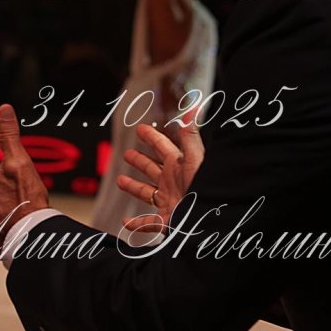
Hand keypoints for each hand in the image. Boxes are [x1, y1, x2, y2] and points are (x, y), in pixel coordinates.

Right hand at [115, 107, 203, 234]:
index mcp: (179, 166)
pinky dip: (136, 224)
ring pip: (147, 194)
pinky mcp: (168, 222)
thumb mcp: (196, 159)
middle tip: (127, 154)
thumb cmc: (205, 190)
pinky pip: (148, 223)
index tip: (140, 128)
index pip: (162, 147)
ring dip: (134, 188)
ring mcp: (171, 202)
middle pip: (152, 169)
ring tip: (121, 181)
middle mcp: (174, 183)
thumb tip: (193, 107)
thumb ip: (190, 135)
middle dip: (140, 161)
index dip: (151, 137)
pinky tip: (126, 222)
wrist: (210, 222)